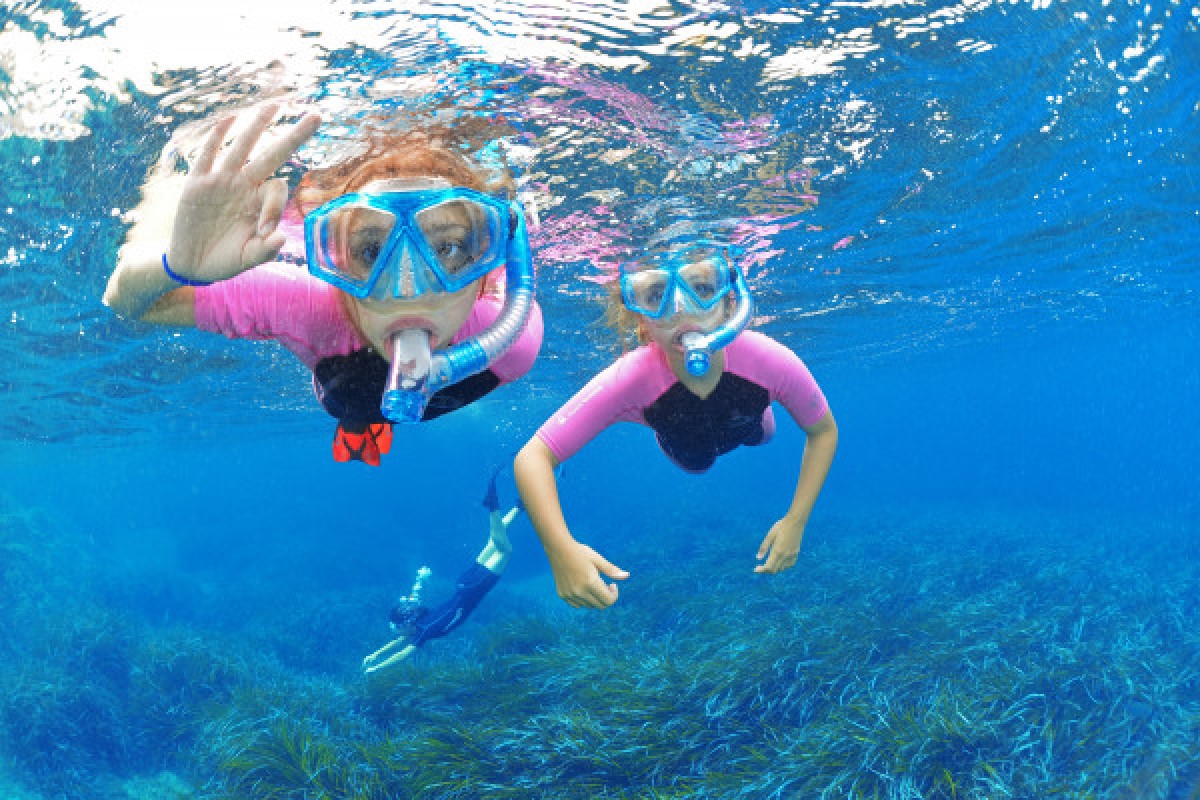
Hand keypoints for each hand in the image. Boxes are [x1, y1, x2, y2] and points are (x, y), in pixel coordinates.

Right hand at [167, 103, 320, 283]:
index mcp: (260, 203)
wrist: (193, 264)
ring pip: (243, 147)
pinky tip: (229, 120)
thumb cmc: (227, 260)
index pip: (277, 189)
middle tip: (317, 116)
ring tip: (276, 105)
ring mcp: (221, 181)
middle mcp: (245, 186)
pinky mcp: (197, 183)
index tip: (264, 230)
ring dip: (258, 125)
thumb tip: (281, 238)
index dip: (275, 206)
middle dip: (294, 136)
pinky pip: (207, 155)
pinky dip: (216, 138)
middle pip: (272, 154)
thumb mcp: (249, 258)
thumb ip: (266, 250)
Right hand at [548, 541, 627, 608]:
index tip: (613, 584)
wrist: (558, 548)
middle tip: (606, 584)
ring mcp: (569, 594)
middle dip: (606, 597)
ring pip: (589, 606)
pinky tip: (584, 587)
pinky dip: (584, 600)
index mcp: (590, 582)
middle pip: (600, 605)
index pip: (608, 600)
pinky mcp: (562, 595)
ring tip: (594, 584)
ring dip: (595, 598)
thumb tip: (627, 576)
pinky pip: (578, 605)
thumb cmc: (580, 551)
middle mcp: (579, 591)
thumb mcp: (597, 559)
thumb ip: (611, 570)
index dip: (614, 595)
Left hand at [755, 517, 803, 573]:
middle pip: (774, 570)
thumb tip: (758, 558)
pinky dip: (783, 566)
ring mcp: (792, 555)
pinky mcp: (796, 553)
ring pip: (782, 568)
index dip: (761, 570)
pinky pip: (789, 565)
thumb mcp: (770, 535)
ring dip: (774, 569)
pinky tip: (779, 562)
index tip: (755, 570)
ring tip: (768, 564)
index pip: (768, 566)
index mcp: (778, 551)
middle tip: (760, 567)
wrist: (796, 521)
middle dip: (766, 570)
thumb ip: (764, 547)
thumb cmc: (781, 526)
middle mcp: (785, 555)